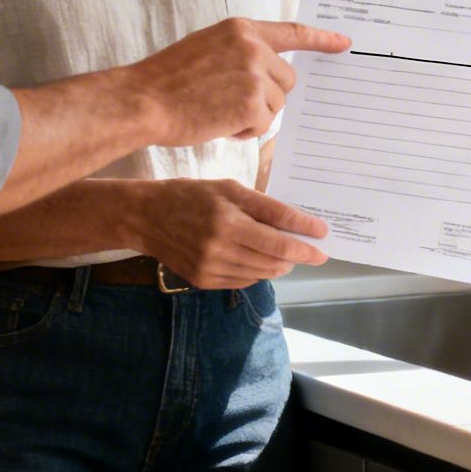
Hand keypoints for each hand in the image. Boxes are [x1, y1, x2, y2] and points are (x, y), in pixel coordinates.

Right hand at [134, 18, 349, 144]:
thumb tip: (269, 74)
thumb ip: (240, 54)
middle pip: (286, 79)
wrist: (143, 101)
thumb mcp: (207, 49)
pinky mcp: (252, 102)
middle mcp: (253, 47)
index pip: (292, 32)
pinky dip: (243, 131)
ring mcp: (254, 74)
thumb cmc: (167, 81)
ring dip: (252, 115)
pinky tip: (217, 123)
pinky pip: (263, 124)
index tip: (344, 43)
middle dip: (266, 96)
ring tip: (216, 110)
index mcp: (241, 29)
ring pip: (276, 105)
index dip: (321, 39)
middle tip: (229, 102)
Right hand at [136, 177, 329, 288]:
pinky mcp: (203, 282)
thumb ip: (267, 208)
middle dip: (296, 254)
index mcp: (228, 223)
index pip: (278, 241)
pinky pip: (243, 280)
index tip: (324, 239)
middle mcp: (220, 250)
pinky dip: (258, 271)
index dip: (305, 242)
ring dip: (280, 264)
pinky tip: (257, 258)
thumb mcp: (231, 189)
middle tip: (308, 246)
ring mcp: (210, 270)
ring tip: (284, 251)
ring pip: (261, 273)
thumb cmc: (192, 195)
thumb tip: (301, 225)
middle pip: (274, 261)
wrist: (146, 217)